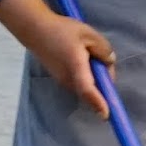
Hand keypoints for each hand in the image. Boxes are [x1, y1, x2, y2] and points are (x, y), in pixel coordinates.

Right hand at [0, 0, 114, 118]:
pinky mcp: (60, 78)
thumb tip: (110, 63)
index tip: (106, 115)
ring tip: (88, 52)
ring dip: (95, 74)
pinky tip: (81, 55)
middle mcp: (68, 79)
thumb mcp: (89, 35)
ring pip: (87, 84)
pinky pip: (80, 80)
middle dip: (104, 78)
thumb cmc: (62, 30)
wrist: (35, 29)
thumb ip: (104, 50)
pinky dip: (86, 73)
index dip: (98, 103)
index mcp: (76, 68)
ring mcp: (63, 80)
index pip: (88, 90)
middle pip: (93, 88)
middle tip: (102, 56)